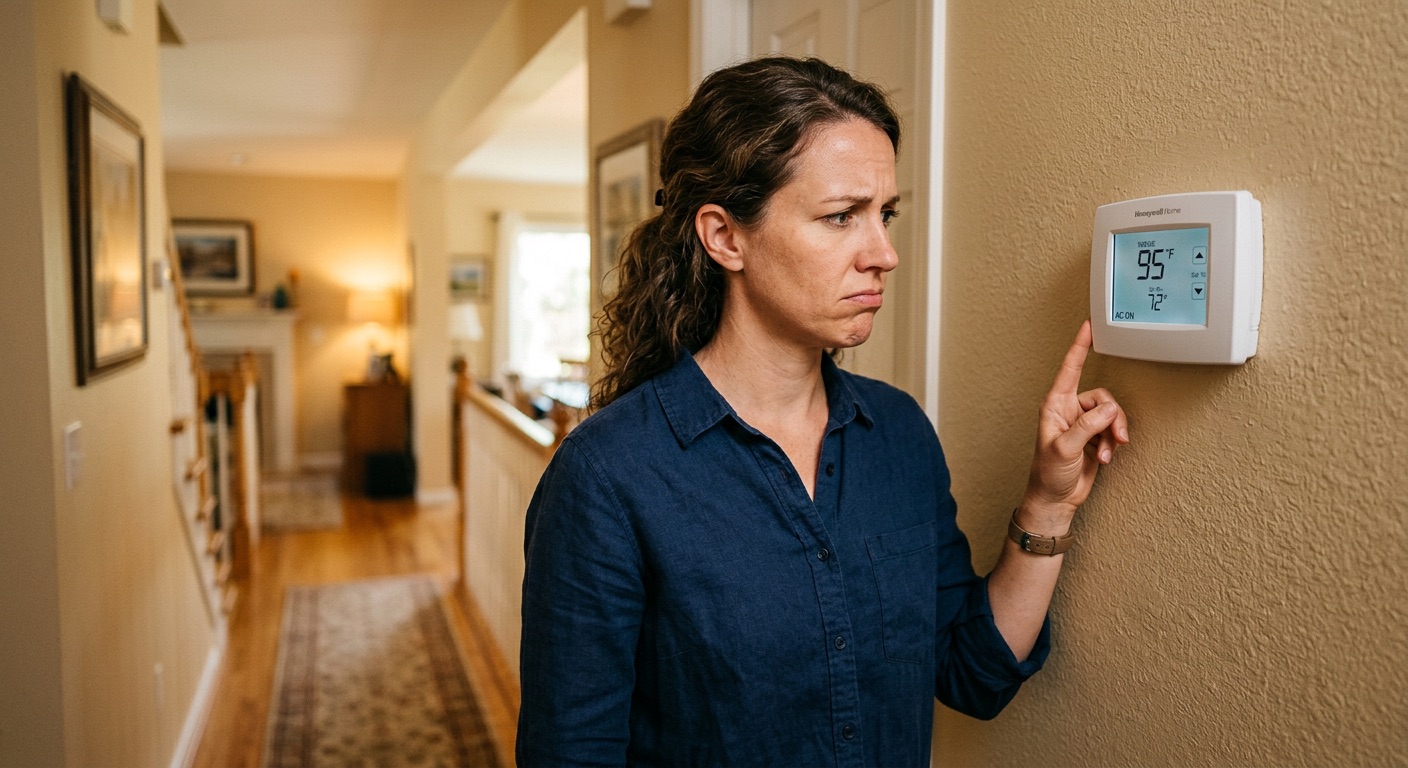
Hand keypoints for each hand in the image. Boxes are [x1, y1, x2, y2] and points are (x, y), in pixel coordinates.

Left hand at [1022, 320, 1128, 529]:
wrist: (1055, 500)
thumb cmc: (1048, 474)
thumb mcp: (1065, 448)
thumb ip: (1087, 426)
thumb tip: (1108, 409)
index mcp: (1055, 406)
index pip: (1070, 369)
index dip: (1080, 347)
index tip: (1088, 326)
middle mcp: (1069, 411)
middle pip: (1102, 398)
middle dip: (1111, 417)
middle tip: (1114, 437)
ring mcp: (1083, 425)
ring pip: (1111, 415)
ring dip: (1112, 434)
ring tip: (1106, 453)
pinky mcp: (1094, 438)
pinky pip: (1113, 430)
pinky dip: (1112, 444)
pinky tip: (1105, 458)